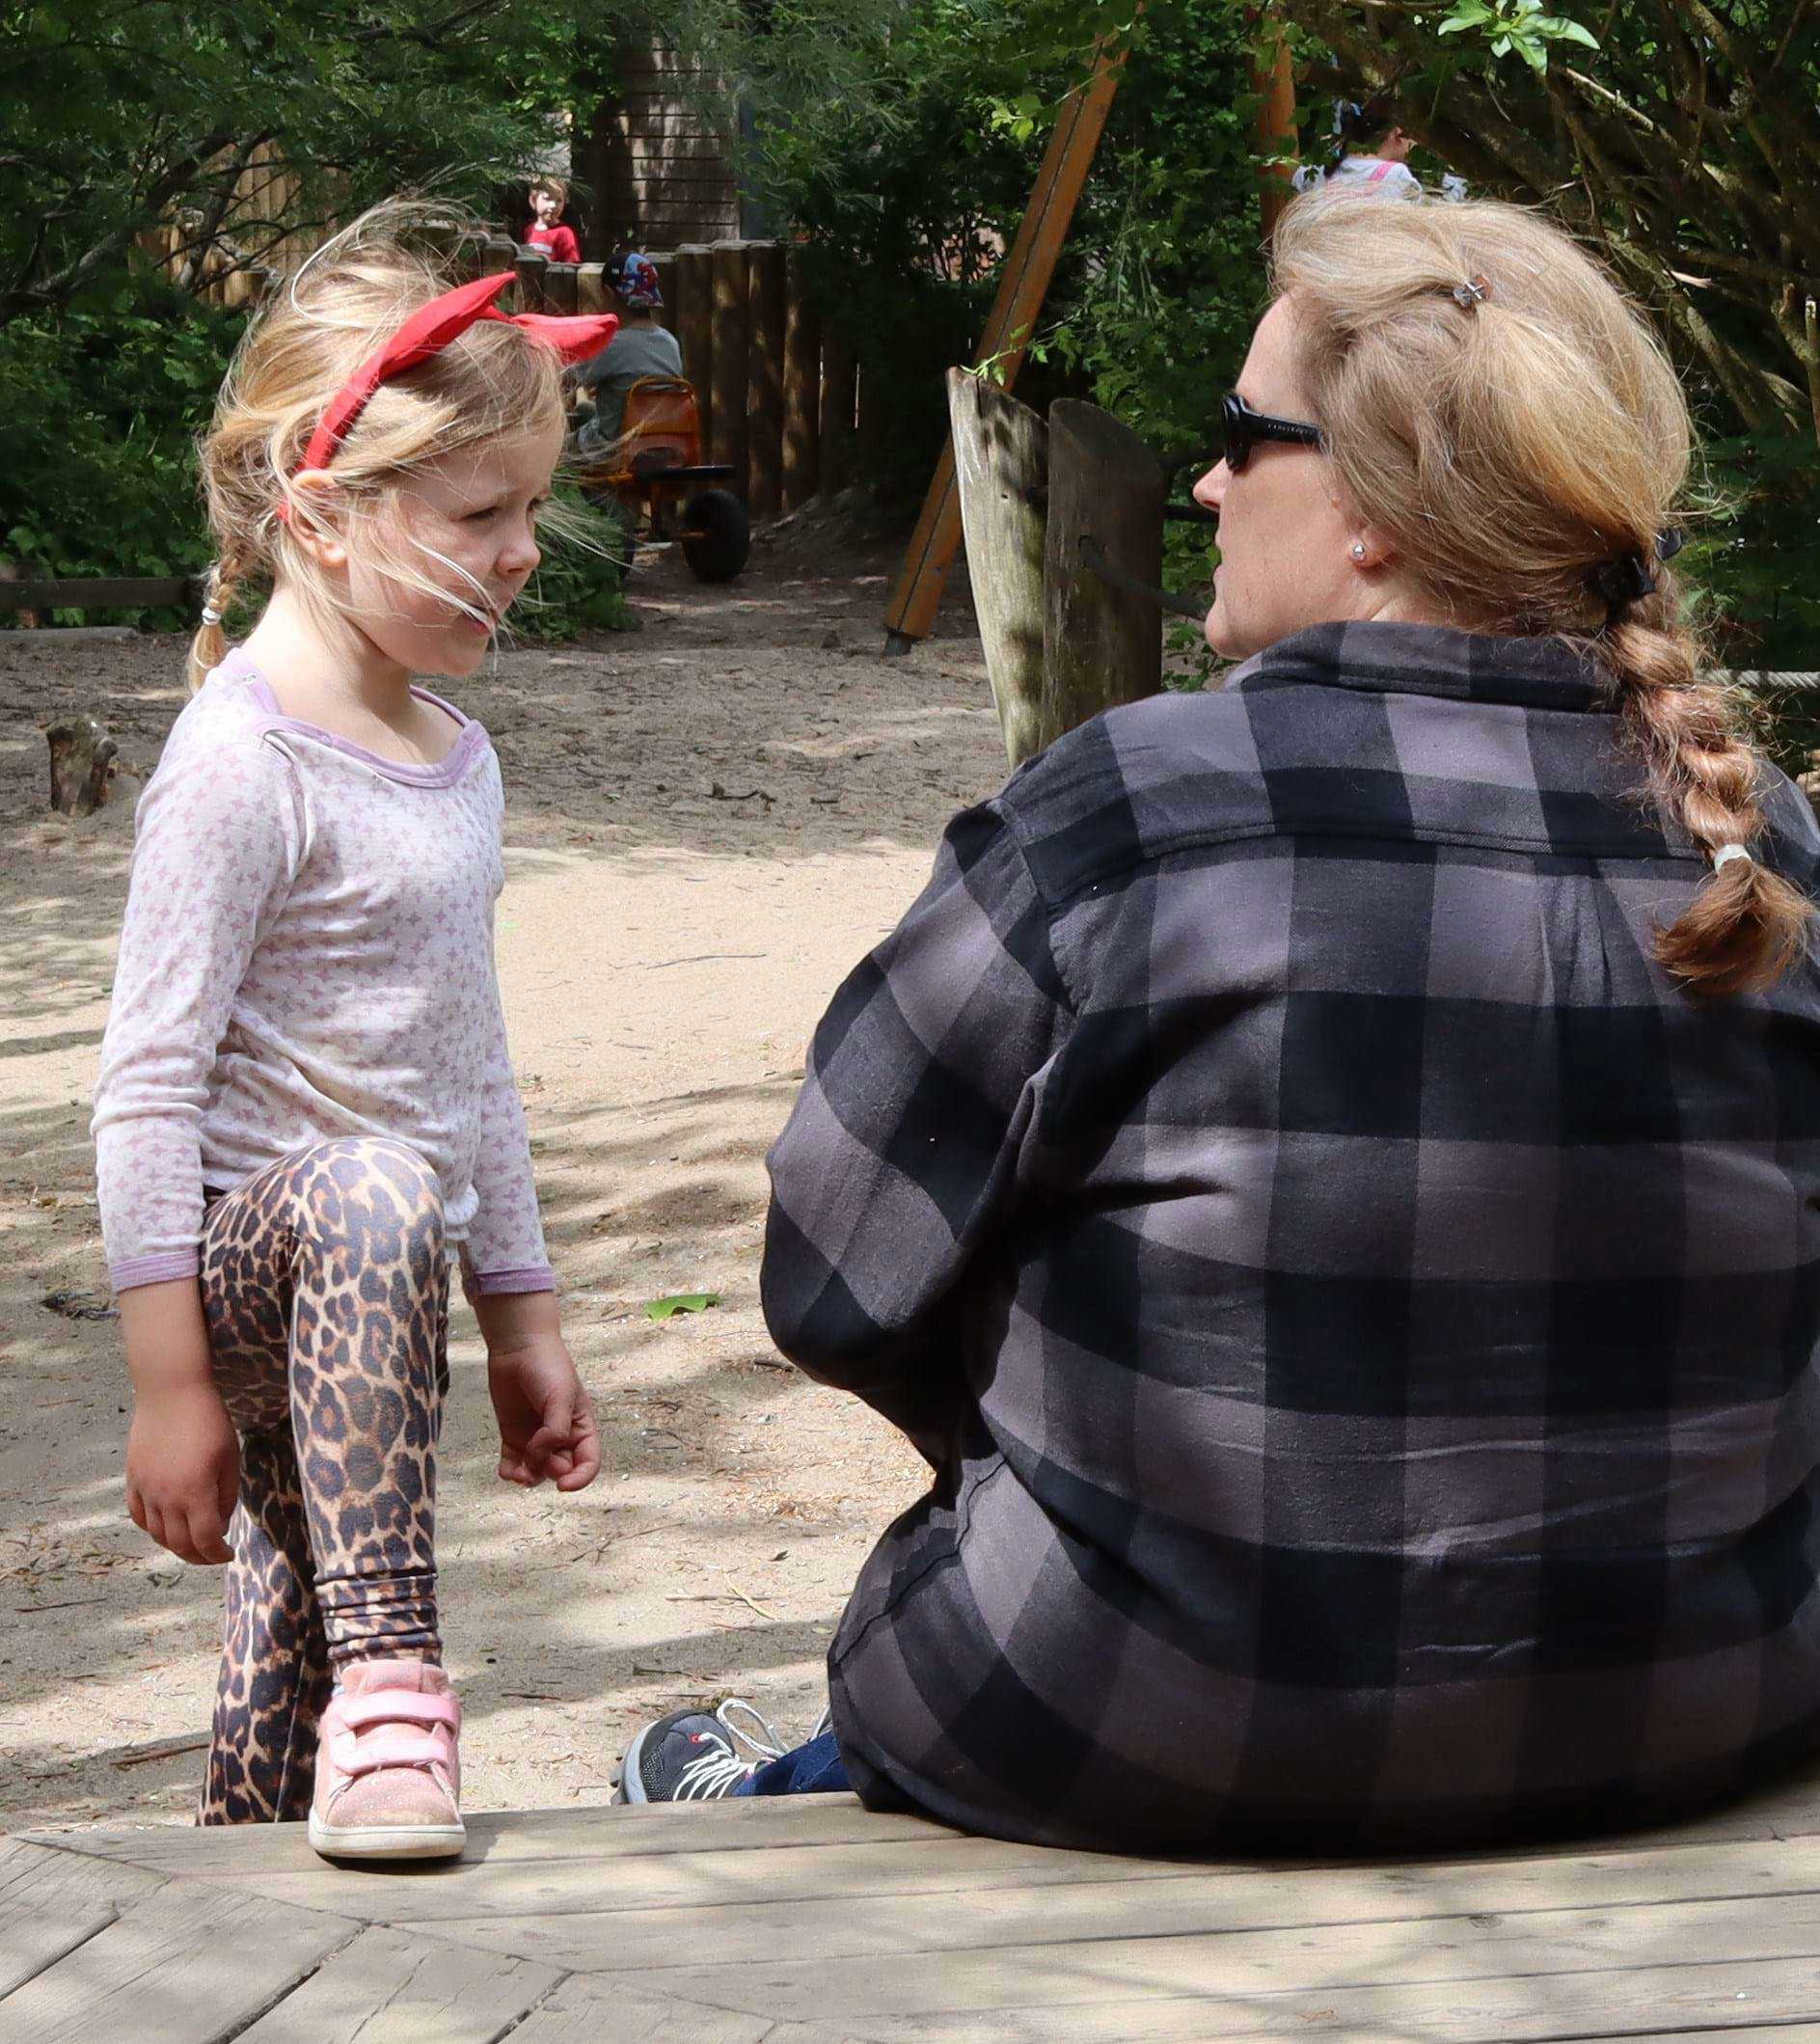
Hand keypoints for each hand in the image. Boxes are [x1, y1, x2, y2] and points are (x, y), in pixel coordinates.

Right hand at [126, 1380, 239, 1565]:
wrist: (172, 1392)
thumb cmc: (209, 1421)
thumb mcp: (230, 1459)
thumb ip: (226, 1495)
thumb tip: (219, 1523)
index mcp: (196, 1493)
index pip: (206, 1540)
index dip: (218, 1554)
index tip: (228, 1554)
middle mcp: (167, 1497)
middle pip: (179, 1544)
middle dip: (198, 1556)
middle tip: (212, 1555)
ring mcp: (146, 1489)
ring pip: (157, 1534)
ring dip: (175, 1545)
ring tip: (191, 1543)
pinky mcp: (133, 1479)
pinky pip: (139, 1515)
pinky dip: (152, 1528)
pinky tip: (165, 1526)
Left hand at [488, 1338, 600, 1491]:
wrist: (518, 1346)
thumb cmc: (548, 1367)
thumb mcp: (560, 1397)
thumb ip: (555, 1431)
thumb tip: (540, 1457)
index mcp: (581, 1427)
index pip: (588, 1463)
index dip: (580, 1479)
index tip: (563, 1486)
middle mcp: (561, 1437)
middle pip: (561, 1469)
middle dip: (550, 1471)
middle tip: (537, 1456)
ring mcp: (536, 1437)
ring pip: (536, 1471)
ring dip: (528, 1477)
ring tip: (516, 1473)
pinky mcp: (513, 1435)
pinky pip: (514, 1462)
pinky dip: (510, 1472)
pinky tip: (506, 1472)